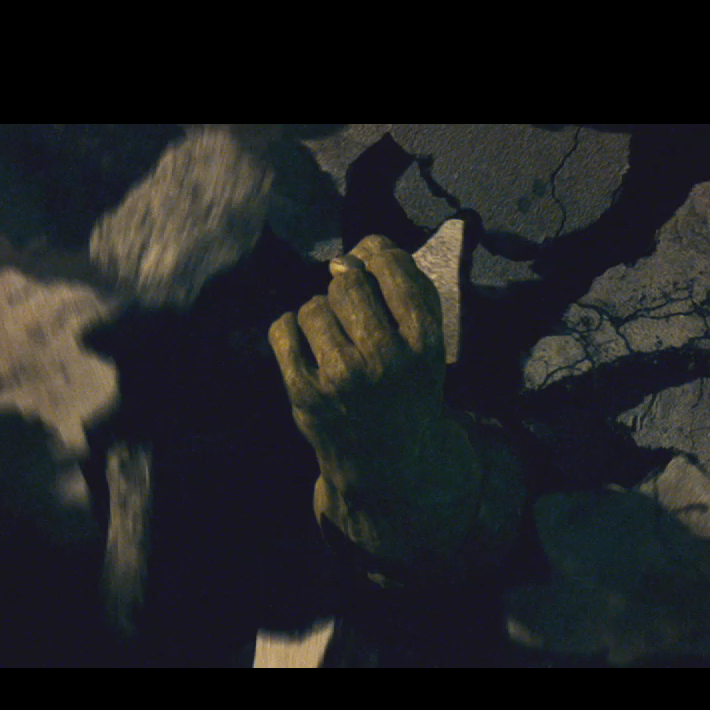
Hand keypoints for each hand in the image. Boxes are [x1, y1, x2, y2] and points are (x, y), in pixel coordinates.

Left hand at [269, 235, 448, 502]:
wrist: (385, 463)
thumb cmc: (406, 389)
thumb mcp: (426, 345)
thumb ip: (406, 289)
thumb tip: (361, 246)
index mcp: (423, 342)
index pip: (391, 267)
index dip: (376, 254)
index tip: (371, 261)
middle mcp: (384, 359)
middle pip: (347, 281)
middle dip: (346, 285)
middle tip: (353, 312)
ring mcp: (342, 377)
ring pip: (313, 305)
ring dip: (320, 313)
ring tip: (334, 338)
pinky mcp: (305, 392)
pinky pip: (283, 329)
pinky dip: (291, 330)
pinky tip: (308, 347)